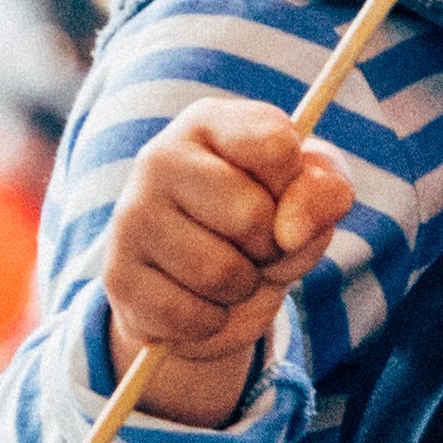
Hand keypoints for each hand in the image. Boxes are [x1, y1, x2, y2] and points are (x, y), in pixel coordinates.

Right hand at [101, 103, 354, 428]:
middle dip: (272, 246)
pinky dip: (212, 320)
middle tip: (257, 243)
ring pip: (220, 273)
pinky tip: (201, 298)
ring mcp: (132, 216)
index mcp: (212, 122)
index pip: (275, 145)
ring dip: (243, 287)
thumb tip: (290, 232)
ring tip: (231, 270)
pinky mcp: (118, 277)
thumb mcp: (315, 191)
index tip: (282, 190)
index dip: (296, 183)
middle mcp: (160, 157)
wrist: (208, 283)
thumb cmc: (270, 218)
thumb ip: (325, 192)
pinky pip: (191, 316)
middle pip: (251, 216)